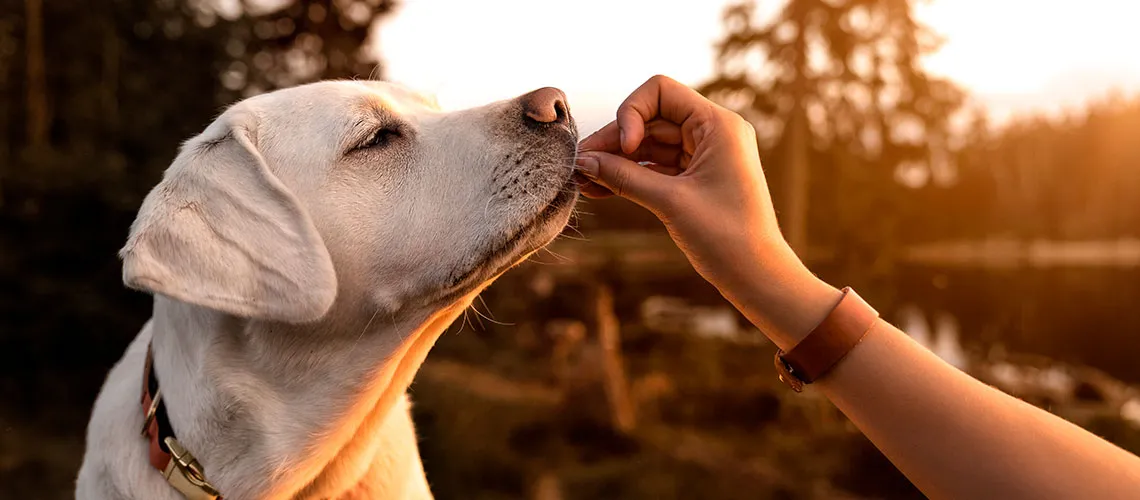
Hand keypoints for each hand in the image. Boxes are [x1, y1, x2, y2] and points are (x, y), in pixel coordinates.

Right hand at [576, 75, 839, 348]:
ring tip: (583, 181)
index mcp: (718, 124)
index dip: (632, 112)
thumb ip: (624, 177)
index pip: (660, 91)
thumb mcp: (670, 202)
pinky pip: (656, 167)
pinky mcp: (696, 178)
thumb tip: (583, 161)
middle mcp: (712, 132)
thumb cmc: (725, 237)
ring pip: (649, 144)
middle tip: (579, 165)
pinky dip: (630, 175)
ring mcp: (704, 155)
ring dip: (617, 160)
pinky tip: (600, 188)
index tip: (624, 148)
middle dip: (615, 141)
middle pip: (650, 119)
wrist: (756, 276)